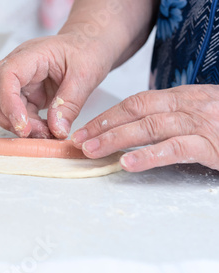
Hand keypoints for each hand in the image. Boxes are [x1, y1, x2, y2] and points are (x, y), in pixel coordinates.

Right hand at [0, 35, 110, 138]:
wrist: (89, 44)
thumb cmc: (87, 50)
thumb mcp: (85, 76)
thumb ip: (69, 104)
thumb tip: (56, 130)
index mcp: (31, 54)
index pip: (6, 76)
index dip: (8, 102)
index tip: (22, 125)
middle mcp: (18, 66)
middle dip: (5, 116)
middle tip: (29, 133)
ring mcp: (19, 80)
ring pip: (1, 104)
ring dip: (17, 124)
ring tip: (44, 133)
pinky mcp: (25, 93)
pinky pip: (17, 112)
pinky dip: (27, 125)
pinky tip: (45, 130)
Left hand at [72, 85, 218, 171]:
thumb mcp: (200, 116)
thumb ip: (171, 121)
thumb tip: (134, 133)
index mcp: (184, 98)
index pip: (137, 102)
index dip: (108, 116)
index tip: (85, 129)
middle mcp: (190, 105)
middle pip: (137, 111)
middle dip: (104, 126)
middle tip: (78, 141)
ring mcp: (203, 123)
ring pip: (150, 127)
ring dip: (116, 139)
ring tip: (91, 151)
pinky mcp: (214, 145)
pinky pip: (176, 148)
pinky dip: (149, 156)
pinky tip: (127, 163)